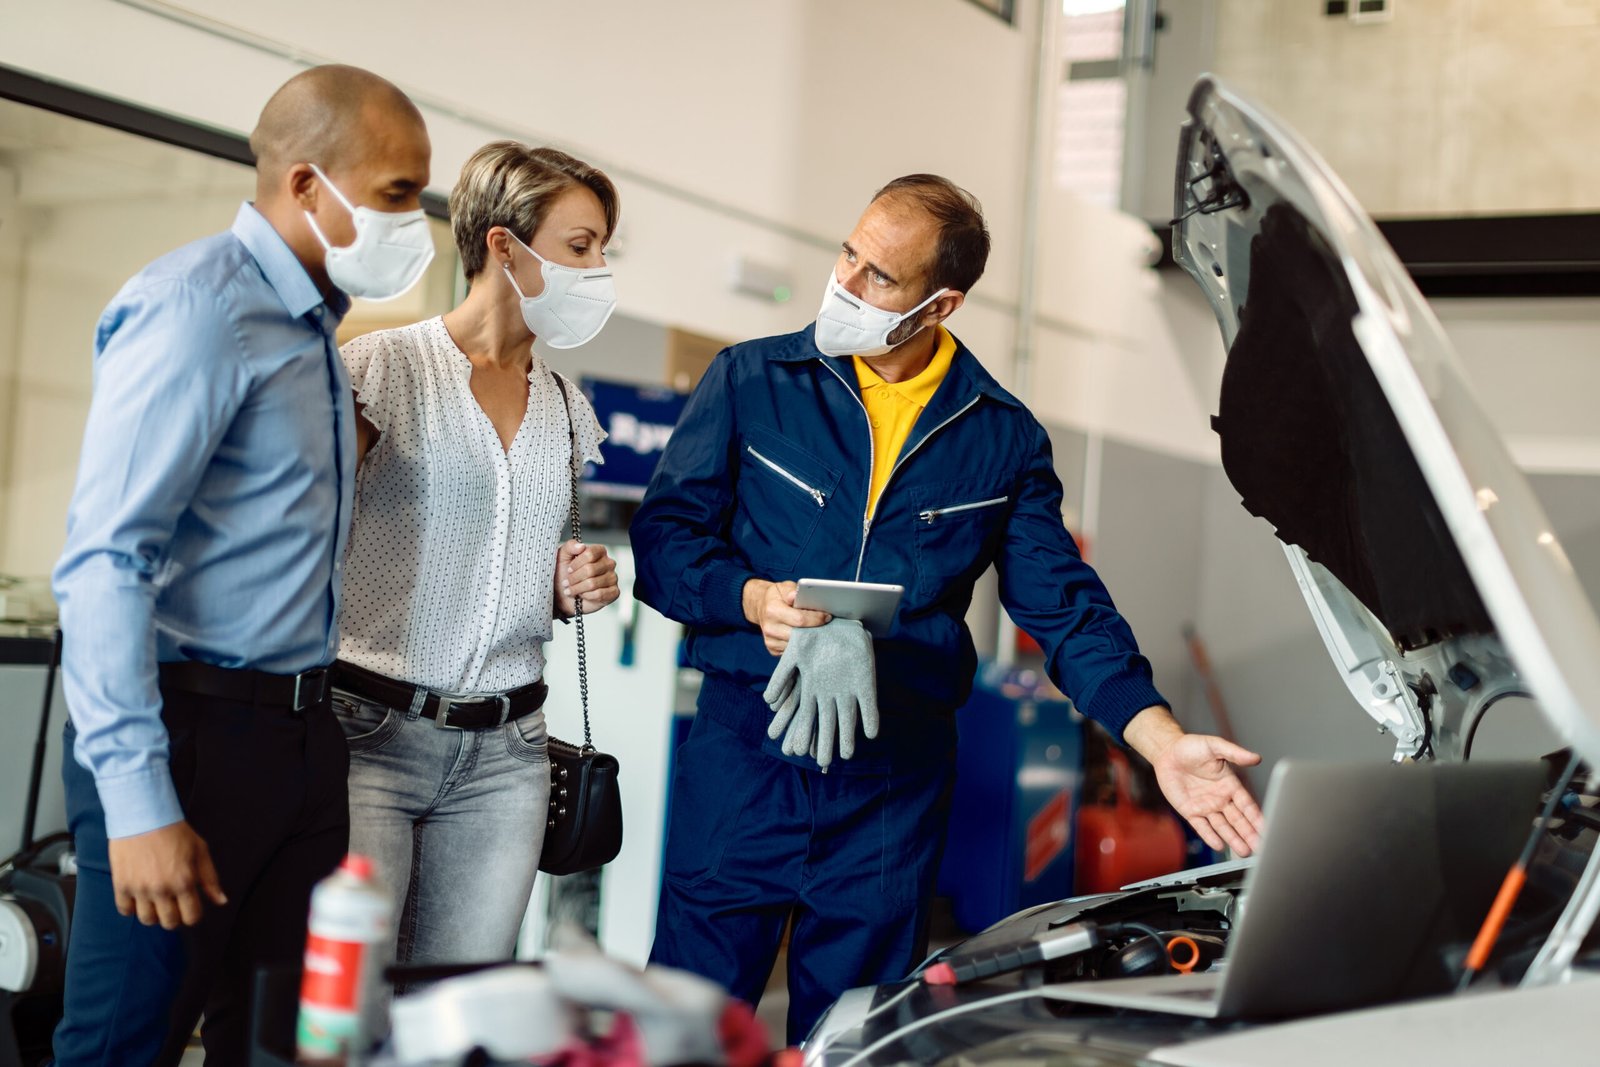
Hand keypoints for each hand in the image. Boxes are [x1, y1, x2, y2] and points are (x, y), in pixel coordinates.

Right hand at [107, 820, 227, 928]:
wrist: (144, 817)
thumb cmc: (174, 832)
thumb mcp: (200, 851)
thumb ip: (210, 879)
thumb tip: (221, 901)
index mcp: (184, 881)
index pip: (192, 917)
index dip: (193, 915)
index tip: (190, 908)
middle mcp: (162, 889)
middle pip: (169, 923)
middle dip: (175, 917)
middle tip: (174, 904)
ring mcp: (140, 888)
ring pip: (147, 920)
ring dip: (154, 914)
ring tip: (156, 901)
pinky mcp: (121, 885)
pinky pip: (125, 910)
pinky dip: (132, 908)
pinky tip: (139, 896)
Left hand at [555, 540, 618, 617]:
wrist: (563, 594)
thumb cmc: (564, 574)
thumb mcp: (562, 556)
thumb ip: (570, 546)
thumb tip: (581, 546)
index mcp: (599, 551)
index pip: (590, 554)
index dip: (576, 563)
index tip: (569, 569)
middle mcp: (609, 563)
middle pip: (590, 569)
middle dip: (574, 578)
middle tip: (566, 582)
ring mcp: (613, 577)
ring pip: (593, 583)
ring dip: (577, 588)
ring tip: (571, 590)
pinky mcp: (614, 592)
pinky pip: (600, 594)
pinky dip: (587, 596)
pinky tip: (582, 595)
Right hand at [742, 579, 829, 655]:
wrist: (762, 607)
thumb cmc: (777, 596)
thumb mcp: (783, 587)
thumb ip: (792, 591)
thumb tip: (795, 596)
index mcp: (772, 610)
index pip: (800, 619)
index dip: (816, 618)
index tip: (827, 616)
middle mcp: (770, 628)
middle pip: (800, 635)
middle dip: (816, 629)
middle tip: (826, 623)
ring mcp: (771, 641)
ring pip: (799, 645)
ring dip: (810, 638)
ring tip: (817, 629)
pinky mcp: (773, 650)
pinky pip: (794, 651)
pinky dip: (803, 644)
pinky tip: (806, 636)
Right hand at [763, 619, 878, 767]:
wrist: (836, 620)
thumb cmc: (813, 637)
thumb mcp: (794, 654)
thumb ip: (781, 677)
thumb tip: (767, 701)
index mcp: (813, 691)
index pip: (806, 718)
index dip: (802, 734)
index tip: (797, 751)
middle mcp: (830, 696)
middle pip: (825, 725)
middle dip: (824, 743)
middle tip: (821, 761)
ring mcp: (848, 692)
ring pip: (847, 721)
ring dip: (847, 738)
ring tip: (846, 755)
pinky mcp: (866, 686)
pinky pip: (869, 707)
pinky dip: (870, 720)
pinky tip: (870, 733)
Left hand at [1125, 707, 1263, 855]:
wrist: (1167, 752)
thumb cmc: (1191, 746)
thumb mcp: (1214, 746)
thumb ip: (1234, 753)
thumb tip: (1256, 757)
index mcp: (1230, 785)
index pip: (1247, 804)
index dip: (1257, 817)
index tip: (1268, 828)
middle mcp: (1220, 798)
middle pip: (1238, 820)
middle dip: (1249, 834)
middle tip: (1261, 847)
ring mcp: (1205, 806)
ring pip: (1223, 826)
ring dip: (1234, 839)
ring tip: (1245, 852)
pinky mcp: (1190, 811)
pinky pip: (1202, 827)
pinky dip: (1210, 836)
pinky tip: (1220, 845)